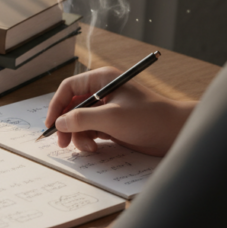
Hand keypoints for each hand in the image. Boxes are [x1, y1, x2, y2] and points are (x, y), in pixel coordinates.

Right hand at [44, 67, 194, 156]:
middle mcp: (103, 91)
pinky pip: (90, 130)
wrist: (175, 133)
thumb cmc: (149, 118)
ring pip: (79, 121)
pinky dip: (88, 140)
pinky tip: (96, 148)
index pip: (69, 88)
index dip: (56, 105)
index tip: (51, 124)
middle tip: (63, 143)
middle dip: (66, 125)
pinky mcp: (112, 123)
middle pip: (71, 106)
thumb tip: (59, 123)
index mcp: (103, 80)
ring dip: (79, 136)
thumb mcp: (112, 118)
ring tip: (88, 148)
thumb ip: (82, 119)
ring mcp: (107, 108)